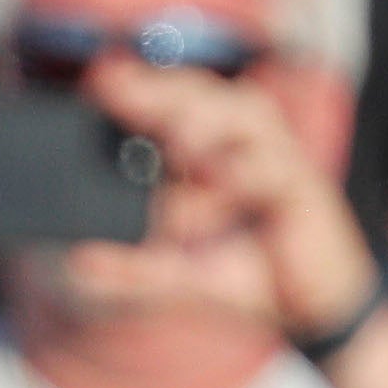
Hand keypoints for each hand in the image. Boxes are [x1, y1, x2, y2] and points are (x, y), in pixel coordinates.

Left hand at [99, 51, 384, 346]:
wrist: (309, 310)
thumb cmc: (243, 274)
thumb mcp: (177, 275)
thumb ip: (131, 269)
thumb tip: (78, 265)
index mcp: (209, 149)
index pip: (170, 103)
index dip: (137, 85)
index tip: (97, 77)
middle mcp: (241, 142)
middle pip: (202, 95)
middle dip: (160, 89)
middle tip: (117, 87)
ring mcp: (276, 158)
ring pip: (245, 115)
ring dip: (207, 120)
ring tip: (172, 135)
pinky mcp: (305, 188)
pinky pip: (277, 169)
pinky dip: (247, 173)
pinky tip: (222, 178)